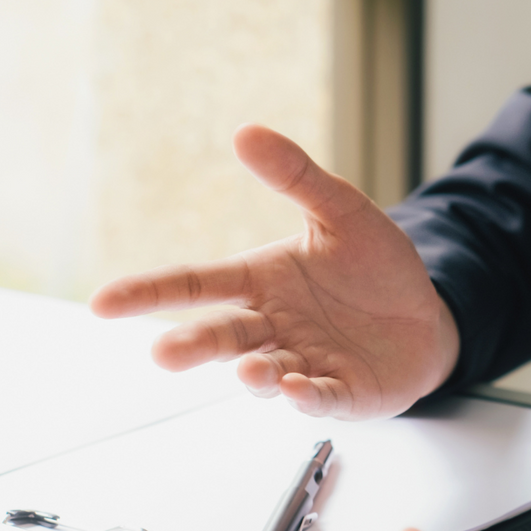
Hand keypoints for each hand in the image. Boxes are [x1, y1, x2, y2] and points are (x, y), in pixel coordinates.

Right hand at [89, 124, 459, 419]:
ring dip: (254, 372)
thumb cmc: (375, 266)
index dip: (149, 293)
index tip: (103, 304)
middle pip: (222, 335)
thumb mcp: (340, 211)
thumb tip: (246, 132)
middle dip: (193, 345)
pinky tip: (296, 389)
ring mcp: (304, 361)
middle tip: (164, 355)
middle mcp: (272, 325)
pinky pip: (319, 398)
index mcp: (259, 281)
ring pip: (266, 371)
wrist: (427, 313)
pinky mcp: (342, 392)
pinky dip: (305, 397)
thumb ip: (296, 177)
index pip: (194, 284)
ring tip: (248, 369)